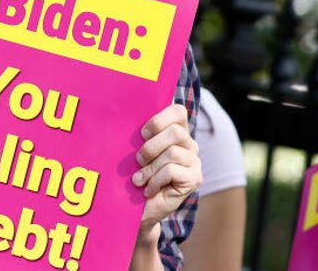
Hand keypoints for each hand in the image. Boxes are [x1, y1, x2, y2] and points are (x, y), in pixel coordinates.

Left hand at [133, 103, 201, 233]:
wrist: (136, 208)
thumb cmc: (132, 174)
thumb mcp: (132, 150)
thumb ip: (137, 133)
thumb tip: (122, 110)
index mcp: (174, 131)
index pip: (178, 111)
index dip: (160, 118)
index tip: (142, 133)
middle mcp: (188, 144)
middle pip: (176, 132)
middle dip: (151, 146)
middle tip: (138, 159)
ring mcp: (194, 161)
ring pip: (172, 153)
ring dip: (150, 168)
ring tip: (138, 179)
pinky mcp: (195, 178)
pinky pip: (172, 171)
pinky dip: (155, 181)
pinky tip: (148, 190)